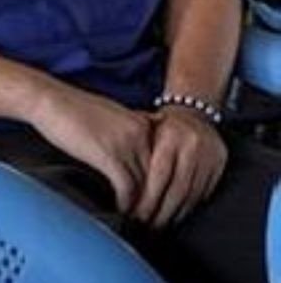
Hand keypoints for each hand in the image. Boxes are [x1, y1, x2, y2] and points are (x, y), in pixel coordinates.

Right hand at [28, 83, 153, 212]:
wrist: (47, 100)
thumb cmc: (69, 109)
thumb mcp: (107, 116)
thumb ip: (125, 132)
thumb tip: (131, 156)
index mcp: (142, 123)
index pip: (162, 160)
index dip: (159, 183)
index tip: (153, 199)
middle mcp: (141, 132)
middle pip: (158, 174)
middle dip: (154, 198)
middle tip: (148, 216)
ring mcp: (127, 143)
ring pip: (146, 184)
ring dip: (141, 206)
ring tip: (135, 219)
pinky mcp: (109, 154)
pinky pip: (127, 186)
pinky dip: (126, 203)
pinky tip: (120, 211)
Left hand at [131, 107, 226, 227]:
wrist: (193, 111)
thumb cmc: (160, 125)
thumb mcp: (143, 129)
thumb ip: (133, 150)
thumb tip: (115, 180)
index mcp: (170, 137)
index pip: (159, 176)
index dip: (147, 198)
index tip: (136, 213)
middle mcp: (192, 146)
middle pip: (176, 189)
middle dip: (161, 211)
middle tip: (147, 225)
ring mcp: (209, 155)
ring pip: (192, 193)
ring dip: (176, 213)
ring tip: (161, 223)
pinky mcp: (220, 163)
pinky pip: (205, 191)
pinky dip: (191, 205)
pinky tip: (178, 213)